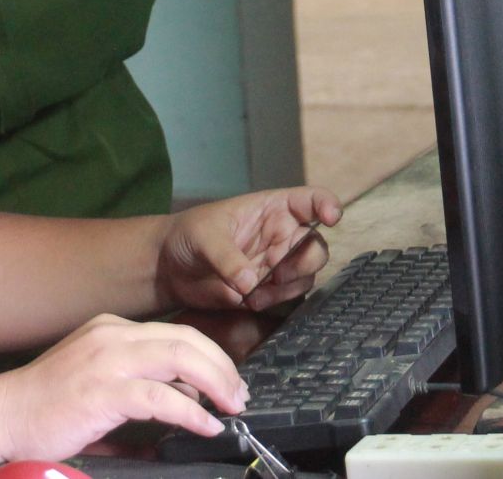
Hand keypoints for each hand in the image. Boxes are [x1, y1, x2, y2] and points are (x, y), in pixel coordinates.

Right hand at [0, 313, 246, 461]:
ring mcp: (107, 360)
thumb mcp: (98, 384)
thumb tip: (185, 403)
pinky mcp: (102, 391)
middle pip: (186, 339)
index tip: (229, 383)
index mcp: (111, 329)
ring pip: (180, 357)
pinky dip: (190, 411)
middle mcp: (112, 335)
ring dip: (215, 384)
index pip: (176, 332)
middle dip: (222, 368)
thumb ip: (138, 389)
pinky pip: (160, 396)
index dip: (211, 357)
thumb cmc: (44, 408)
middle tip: (240, 396)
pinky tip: (205, 425)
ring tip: (231, 408)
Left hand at [156, 186, 342, 312]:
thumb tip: (250, 283)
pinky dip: (276, 302)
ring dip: (287, 287)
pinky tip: (250, 301)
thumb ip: (227, 257)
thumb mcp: (204, 237)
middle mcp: (281, 236)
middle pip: (315, 246)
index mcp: (271, 209)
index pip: (309, 201)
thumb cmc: (188, 236)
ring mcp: (278, 264)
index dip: (327, 206)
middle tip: (277, 274)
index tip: (332, 218)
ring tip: (254, 293)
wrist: (170, 269)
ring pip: (306, 276)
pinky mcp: (270, 290)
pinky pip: (289, 298)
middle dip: (304, 262)